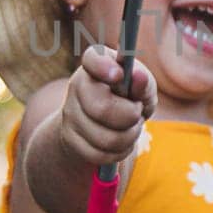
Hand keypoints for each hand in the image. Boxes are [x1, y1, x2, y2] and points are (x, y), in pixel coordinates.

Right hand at [59, 43, 156, 167]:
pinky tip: (122, 142)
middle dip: (130, 115)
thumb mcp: (141, 88)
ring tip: (132, 127)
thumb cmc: (128, 98)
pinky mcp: (70, 139)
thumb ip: (143, 82)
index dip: (105, 67)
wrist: (103, 124)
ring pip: (106, 138)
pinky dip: (120, 151)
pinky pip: (101, 154)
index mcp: (94, 65)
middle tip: (137, 112)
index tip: (120, 75)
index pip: (92, 59)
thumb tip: (139, 77)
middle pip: (102, 108)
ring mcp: (70, 114)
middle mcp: (77, 86)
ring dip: (129, 136)